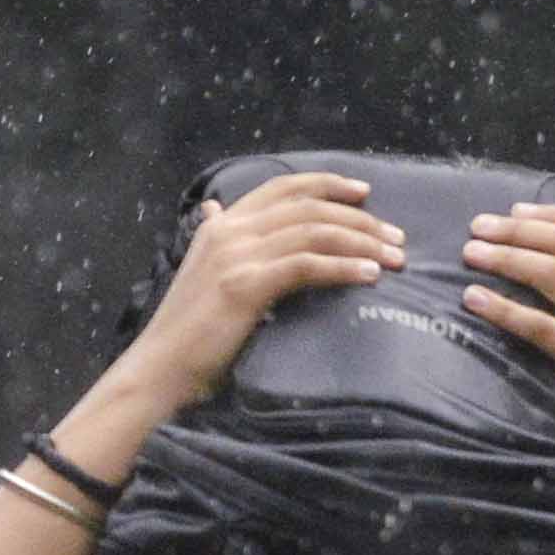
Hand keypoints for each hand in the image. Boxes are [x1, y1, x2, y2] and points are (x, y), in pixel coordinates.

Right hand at [114, 171, 402, 414]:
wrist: (159, 369)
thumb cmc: (187, 333)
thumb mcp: (201, 273)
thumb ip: (216, 240)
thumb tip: (215, 209)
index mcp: (221, 225)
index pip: (282, 188)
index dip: (327, 185)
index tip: (365, 193)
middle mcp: (229, 231)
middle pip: (308, 207)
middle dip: (359, 218)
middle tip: (396, 236)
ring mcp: (236, 255)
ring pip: (314, 232)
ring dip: (362, 242)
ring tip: (395, 258)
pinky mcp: (245, 285)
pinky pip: (307, 265)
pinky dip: (344, 267)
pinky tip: (370, 275)